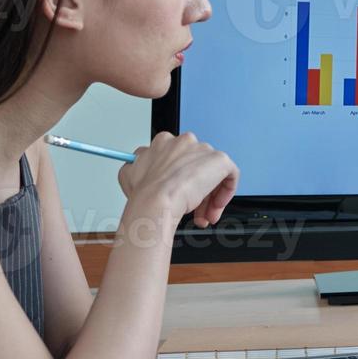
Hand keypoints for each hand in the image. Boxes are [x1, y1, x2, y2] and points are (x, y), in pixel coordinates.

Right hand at [117, 131, 238, 226]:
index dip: (178, 180)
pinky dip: (225, 193)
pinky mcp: (220, 160)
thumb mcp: (128, 173)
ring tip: (202, 217)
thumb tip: (134, 166)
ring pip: (212, 174)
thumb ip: (135, 165)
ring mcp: (204, 149)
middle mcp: (185, 141)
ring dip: (208, 198)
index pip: (177, 159)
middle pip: (196, 167)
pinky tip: (214, 208)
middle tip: (193, 212)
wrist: (156, 201)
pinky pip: (230, 175)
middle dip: (195, 191)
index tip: (178, 196)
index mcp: (164, 142)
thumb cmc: (143, 192)